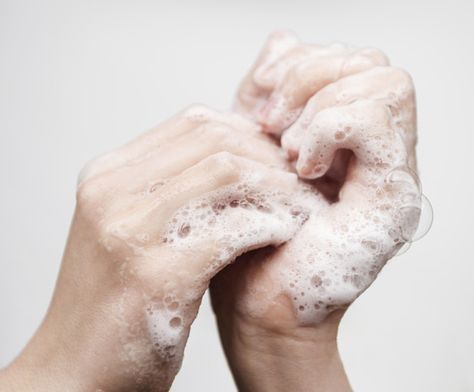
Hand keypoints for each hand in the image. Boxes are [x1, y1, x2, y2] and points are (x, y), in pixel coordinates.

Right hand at [0, 105, 308, 391]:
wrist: (75, 370)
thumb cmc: (114, 303)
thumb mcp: (129, 232)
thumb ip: (167, 192)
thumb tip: (234, 162)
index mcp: (107, 176)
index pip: (194, 123)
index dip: (248, 134)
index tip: (277, 160)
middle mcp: (112, 192)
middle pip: (214, 140)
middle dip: (269, 157)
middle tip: (300, 179)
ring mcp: (129, 231)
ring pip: (228, 173)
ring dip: (276, 187)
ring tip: (301, 204)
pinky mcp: (156, 274)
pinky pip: (234, 227)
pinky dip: (270, 224)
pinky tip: (286, 233)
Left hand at [211, 33, 420, 391]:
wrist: (256, 305)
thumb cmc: (249, 236)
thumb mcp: (250, 148)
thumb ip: (268, 95)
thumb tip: (282, 41)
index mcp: (347, 140)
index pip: (351, 60)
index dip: (303, 64)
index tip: (260, 102)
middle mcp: (377, 153)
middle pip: (373, 64)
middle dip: (311, 77)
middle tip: (271, 122)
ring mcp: (391, 174)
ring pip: (387, 83)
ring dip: (322, 103)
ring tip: (288, 148)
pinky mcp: (391, 198)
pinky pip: (378, 122)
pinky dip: (330, 126)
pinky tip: (301, 163)